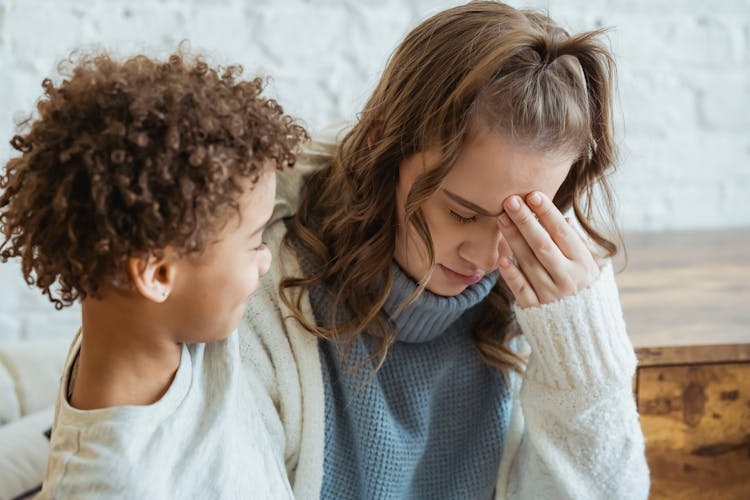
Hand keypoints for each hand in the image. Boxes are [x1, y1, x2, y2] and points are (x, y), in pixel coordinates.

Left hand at [496, 191, 599, 307]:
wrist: (582, 331)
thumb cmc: (582, 289)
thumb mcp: (588, 266)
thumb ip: (575, 243)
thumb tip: (563, 219)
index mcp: (583, 264)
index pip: (563, 234)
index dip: (548, 214)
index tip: (533, 195)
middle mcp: (568, 279)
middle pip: (543, 245)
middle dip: (526, 221)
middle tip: (510, 200)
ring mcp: (550, 295)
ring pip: (529, 263)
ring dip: (514, 240)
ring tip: (501, 218)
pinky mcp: (534, 308)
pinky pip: (521, 288)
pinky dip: (511, 274)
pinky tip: (501, 258)